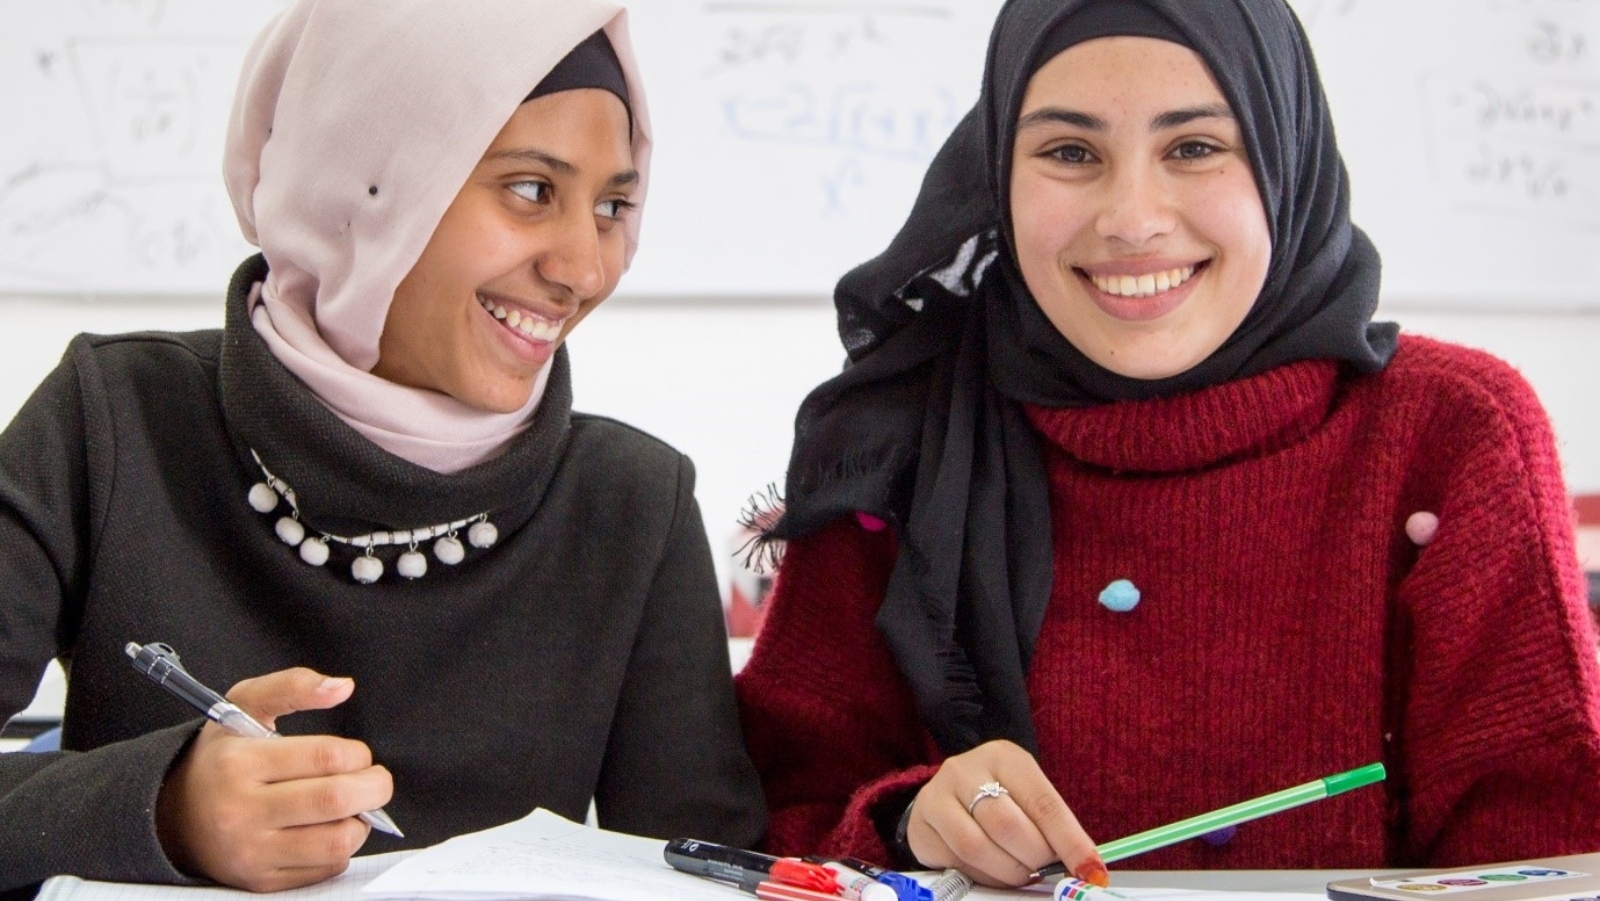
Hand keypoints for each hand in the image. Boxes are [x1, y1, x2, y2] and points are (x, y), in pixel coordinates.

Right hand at [154, 667, 393, 890]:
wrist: (174, 815)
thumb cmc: (221, 758)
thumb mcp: (244, 707)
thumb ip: (293, 686)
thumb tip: (343, 687)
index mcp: (238, 763)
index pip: (325, 757)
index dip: (358, 755)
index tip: (358, 755)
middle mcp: (240, 812)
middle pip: (335, 800)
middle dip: (374, 787)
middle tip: (375, 780)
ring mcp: (250, 852)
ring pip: (336, 842)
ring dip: (360, 822)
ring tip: (352, 807)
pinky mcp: (261, 881)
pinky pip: (325, 869)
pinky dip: (340, 849)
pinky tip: (327, 830)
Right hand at [904, 739, 1102, 887]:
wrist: (948, 797)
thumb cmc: (999, 799)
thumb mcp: (1027, 801)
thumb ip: (1050, 828)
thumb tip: (1086, 867)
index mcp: (1005, 757)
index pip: (1044, 802)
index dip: (1070, 841)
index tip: (1091, 870)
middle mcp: (967, 768)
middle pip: (1008, 825)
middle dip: (1034, 858)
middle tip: (1042, 870)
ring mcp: (938, 793)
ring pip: (978, 846)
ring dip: (1007, 871)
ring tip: (1019, 873)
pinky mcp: (920, 823)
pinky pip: (954, 860)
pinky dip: (981, 875)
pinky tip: (989, 869)